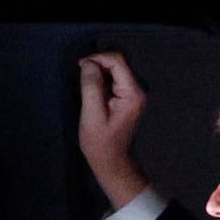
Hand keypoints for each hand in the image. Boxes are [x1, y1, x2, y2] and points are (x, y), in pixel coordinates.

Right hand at [78, 52, 148, 208]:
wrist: (112, 161)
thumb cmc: (101, 143)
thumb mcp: (91, 115)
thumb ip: (91, 87)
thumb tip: (89, 64)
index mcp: (133, 93)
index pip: (117, 61)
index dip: (97, 58)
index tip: (80, 66)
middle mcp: (138, 89)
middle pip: (118, 62)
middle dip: (98, 63)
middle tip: (81, 74)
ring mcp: (135, 92)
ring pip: (116, 68)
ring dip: (99, 71)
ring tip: (85, 84)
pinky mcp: (128, 96)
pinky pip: (115, 77)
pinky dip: (102, 78)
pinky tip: (93, 89)